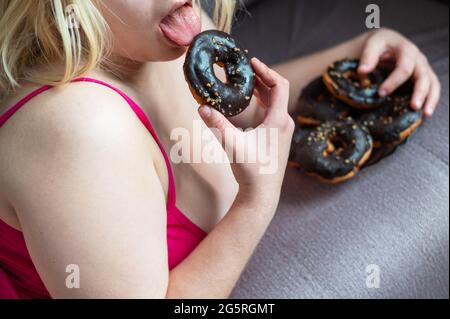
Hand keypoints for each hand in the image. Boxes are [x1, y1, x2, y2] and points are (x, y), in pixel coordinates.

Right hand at [198, 58, 293, 207]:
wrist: (262, 194)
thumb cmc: (251, 171)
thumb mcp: (232, 144)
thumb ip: (217, 124)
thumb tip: (202, 107)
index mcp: (279, 121)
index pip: (279, 85)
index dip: (266, 71)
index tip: (252, 62)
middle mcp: (285, 123)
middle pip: (277, 91)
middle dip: (261, 77)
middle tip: (244, 68)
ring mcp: (283, 131)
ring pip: (275, 102)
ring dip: (262, 89)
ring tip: (246, 80)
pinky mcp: (278, 137)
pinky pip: (273, 112)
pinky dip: (263, 102)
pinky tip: (250, 101)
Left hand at [358, 28, 440, 116]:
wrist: (385, 44)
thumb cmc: (378, 46)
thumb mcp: (372, 46)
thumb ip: (367, 57)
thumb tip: (362, 71)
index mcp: (406, 50)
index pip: (404, 67)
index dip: (394, 81)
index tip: (380, 93)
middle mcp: (418, 59)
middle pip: (423, 76)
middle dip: (419, 92)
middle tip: (413, 107)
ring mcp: (423, 68)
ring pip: (432, 83)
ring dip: (430, 99)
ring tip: (425, 114)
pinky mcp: (423, 77)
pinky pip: (432, 88)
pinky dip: (431, 100)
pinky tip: (425, 112)